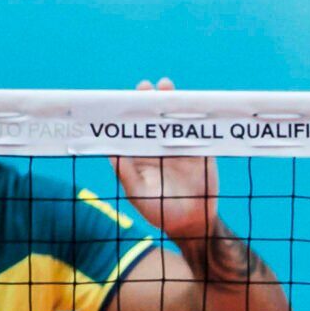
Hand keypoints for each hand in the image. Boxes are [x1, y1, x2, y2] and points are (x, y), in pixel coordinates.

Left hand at [112, 79, 216, 246]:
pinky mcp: (200, 151)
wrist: (192, 223)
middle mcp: (158, 148)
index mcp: (140, 157)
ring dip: (170, 102)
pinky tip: (189, 104)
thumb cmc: (159, 212)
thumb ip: (126, 173)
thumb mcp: (138, 193)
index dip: (127, 115)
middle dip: (147, 102)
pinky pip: (196, 130)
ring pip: (173, 120)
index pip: (131, 131)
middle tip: (144, 87)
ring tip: (165, 86)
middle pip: (151, 120)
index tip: (121, 100)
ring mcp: (179, 148)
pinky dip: (193, 116)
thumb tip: (110, 152)